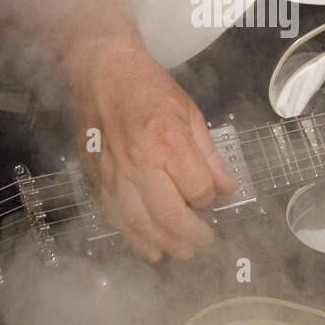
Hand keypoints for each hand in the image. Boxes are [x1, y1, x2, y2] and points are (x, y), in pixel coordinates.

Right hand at [67, 37, 238, 262]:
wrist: (101, 72)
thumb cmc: (148, 88)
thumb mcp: (190, 113)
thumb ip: (209, 156)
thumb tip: (228, 188)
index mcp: (169, 142)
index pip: (198, 190)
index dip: (209, 201)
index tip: (210, 200)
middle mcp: (140, 163)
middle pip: (169, 216)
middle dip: (191, 236)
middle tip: (202, 243)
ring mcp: (114, 174)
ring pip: (139, 224)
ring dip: (162, 244)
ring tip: (179, 253)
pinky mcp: (96, 179)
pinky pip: (114, 217)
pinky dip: (132, 237)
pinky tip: (147, 247)